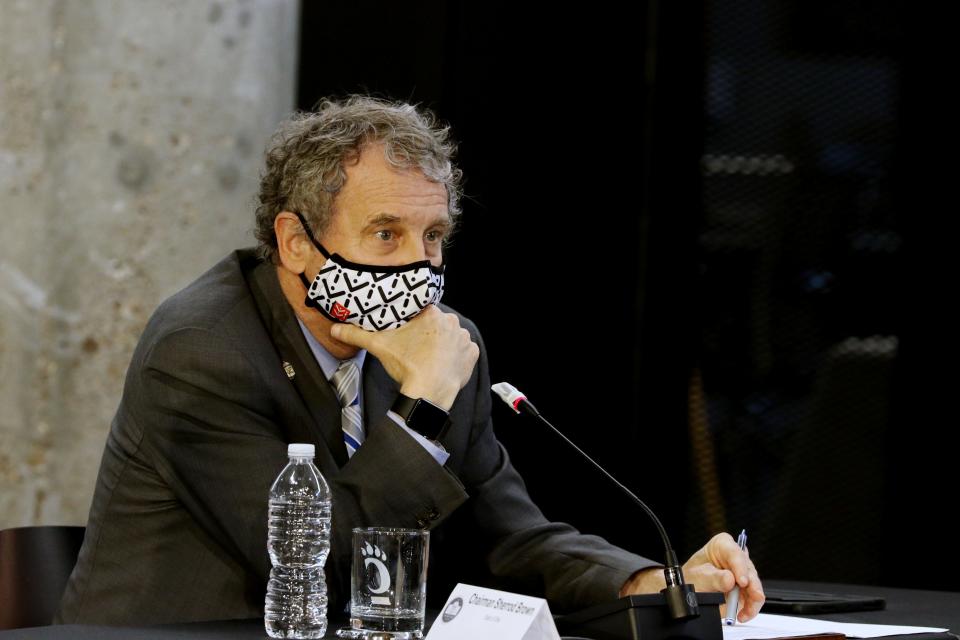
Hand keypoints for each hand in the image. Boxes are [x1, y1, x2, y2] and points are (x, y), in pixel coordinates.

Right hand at [329, 305, 478, 409]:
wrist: (429, 391)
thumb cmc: (407, 365)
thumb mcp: (379, 346)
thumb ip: (356, 334)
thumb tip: (334, 328)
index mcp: (431, 313)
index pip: (422, 311)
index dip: (414, 322)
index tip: (408, 333)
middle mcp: (451, 321)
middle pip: (437, 323)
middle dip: (429, 334)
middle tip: (416, 348)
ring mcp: (464, 338)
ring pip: (452, 336)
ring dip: (444, 344)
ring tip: (430, 357)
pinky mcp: (472, 353)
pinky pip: (465, 351)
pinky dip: (457, 356)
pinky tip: (444, 363)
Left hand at [620, 533, 764, 622]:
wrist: (689, 589)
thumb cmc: (691, 577)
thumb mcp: (699, 576)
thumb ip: (714, 578)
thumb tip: (730, 580)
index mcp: (723, 545)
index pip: (735, 554)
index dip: (740, 568)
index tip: (741, 581)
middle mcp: (736, 557)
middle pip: (749, 571)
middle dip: (752, 586)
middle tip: (751, 599)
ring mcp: (742, 574)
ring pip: (755, 586)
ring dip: (752, 601)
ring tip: (743, 612)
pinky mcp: (745, 589)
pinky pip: (753, 599)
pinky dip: (750, 608)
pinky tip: (742, 614)